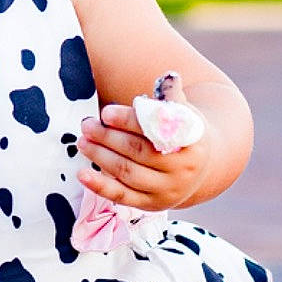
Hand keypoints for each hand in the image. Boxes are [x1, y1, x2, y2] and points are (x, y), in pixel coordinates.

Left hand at [79, 104, 210, 212]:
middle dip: (108, 137)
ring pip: (128, 173)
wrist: (199, 169)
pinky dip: (100, 186)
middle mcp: (182, 169)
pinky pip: (122, 196)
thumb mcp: (184, 114)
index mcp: (191, 141)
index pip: (156, 130)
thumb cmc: (182, 133)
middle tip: (87, 125)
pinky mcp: (152, 204)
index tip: (106, 112)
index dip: (129, 120)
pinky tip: (81, 174)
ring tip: (83, 142)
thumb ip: (172, 98)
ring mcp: (167, 190)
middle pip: (139, 152)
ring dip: (100, 157)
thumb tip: (169, 77)